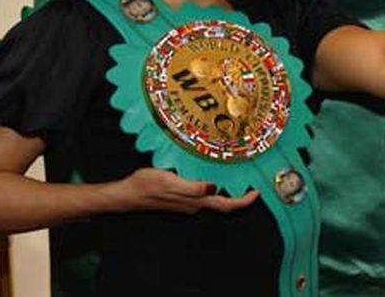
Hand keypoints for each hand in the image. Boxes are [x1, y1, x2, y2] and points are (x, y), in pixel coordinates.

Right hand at [105, 168, 259, 213]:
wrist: (128, 194)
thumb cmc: (146, 186)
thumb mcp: (169, 182)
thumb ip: (192, 187)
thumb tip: (213, 187)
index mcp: (195, 201)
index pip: (226, 205)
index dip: (243, 201)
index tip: (256, 193)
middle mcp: (195, 204)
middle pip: (223, 204)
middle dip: (240, 197)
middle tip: (253, 185)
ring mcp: (188, 202)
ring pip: (214, 200)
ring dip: (228, 192)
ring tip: (239, 178)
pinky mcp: (182, 198)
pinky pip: (204, 195)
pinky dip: (214, 189)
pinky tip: (214, 178)